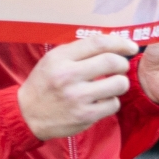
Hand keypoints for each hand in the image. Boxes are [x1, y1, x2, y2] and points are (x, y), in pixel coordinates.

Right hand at [18, 36, 135, 137]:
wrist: (27, 115)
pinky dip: (110, 102)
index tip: (131, 47)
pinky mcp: (84, 115)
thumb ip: (78, 51)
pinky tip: (100, 101)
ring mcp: (77, 97)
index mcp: (60, 59)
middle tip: (120, 68)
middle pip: (113, 62)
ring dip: (120, 83)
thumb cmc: (44, 84)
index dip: (120, 43)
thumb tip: (113, 44)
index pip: (98, 43)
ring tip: (110, 85)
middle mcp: (67, 76)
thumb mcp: (53, 61)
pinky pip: (113, 104)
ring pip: (119, 84)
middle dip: (123, 64)